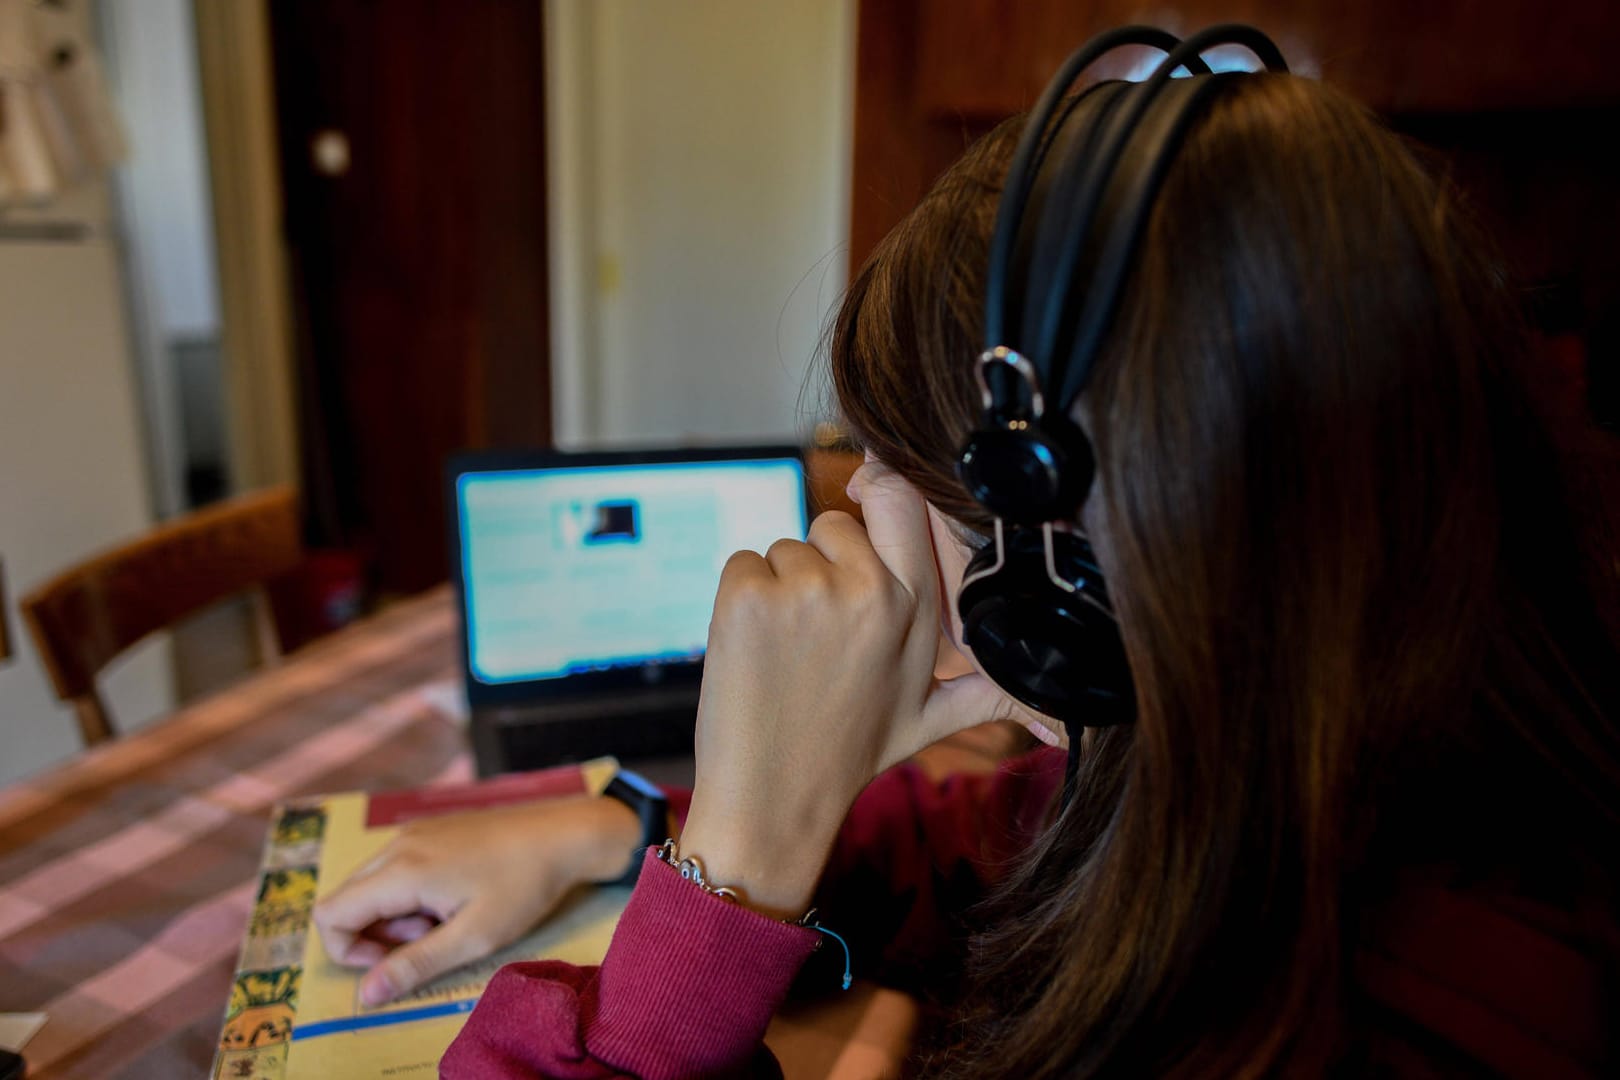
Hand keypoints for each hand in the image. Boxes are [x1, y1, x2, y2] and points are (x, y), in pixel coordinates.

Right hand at [311, 795, 640, 1004]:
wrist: (565, 834)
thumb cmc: (524, 886)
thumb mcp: (473, 938)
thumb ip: (416, 965)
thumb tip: (365, 994)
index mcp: (401, 870)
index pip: (330, 914)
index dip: (350, 951)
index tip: (397, 962)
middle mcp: (398, 844)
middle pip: (347, 899)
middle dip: (376, 934)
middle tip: (431, 939)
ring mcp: (414, 832)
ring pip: (371, 884)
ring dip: (395, 915)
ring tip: (448, 918)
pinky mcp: (431, 829)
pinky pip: (395, 867)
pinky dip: (410, 893)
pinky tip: (454, 897)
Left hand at [680, 460, 1017, 917]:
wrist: (774, 797)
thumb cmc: (849, 753)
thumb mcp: (931, 717)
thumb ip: (990, 691)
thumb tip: (1063, 717)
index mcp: (915, 606)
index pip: (903, 500)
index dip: (881, 490)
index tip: (866, 500)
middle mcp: (867, 588)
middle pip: (835, 522)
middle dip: (824, 563)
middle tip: (821, 632)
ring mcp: (805, 588)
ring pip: (785, 548)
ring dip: (781, 589)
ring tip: (789, 653)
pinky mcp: (748, 596)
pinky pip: (743, 562)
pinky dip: (741, 599)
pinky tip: (756, 650)